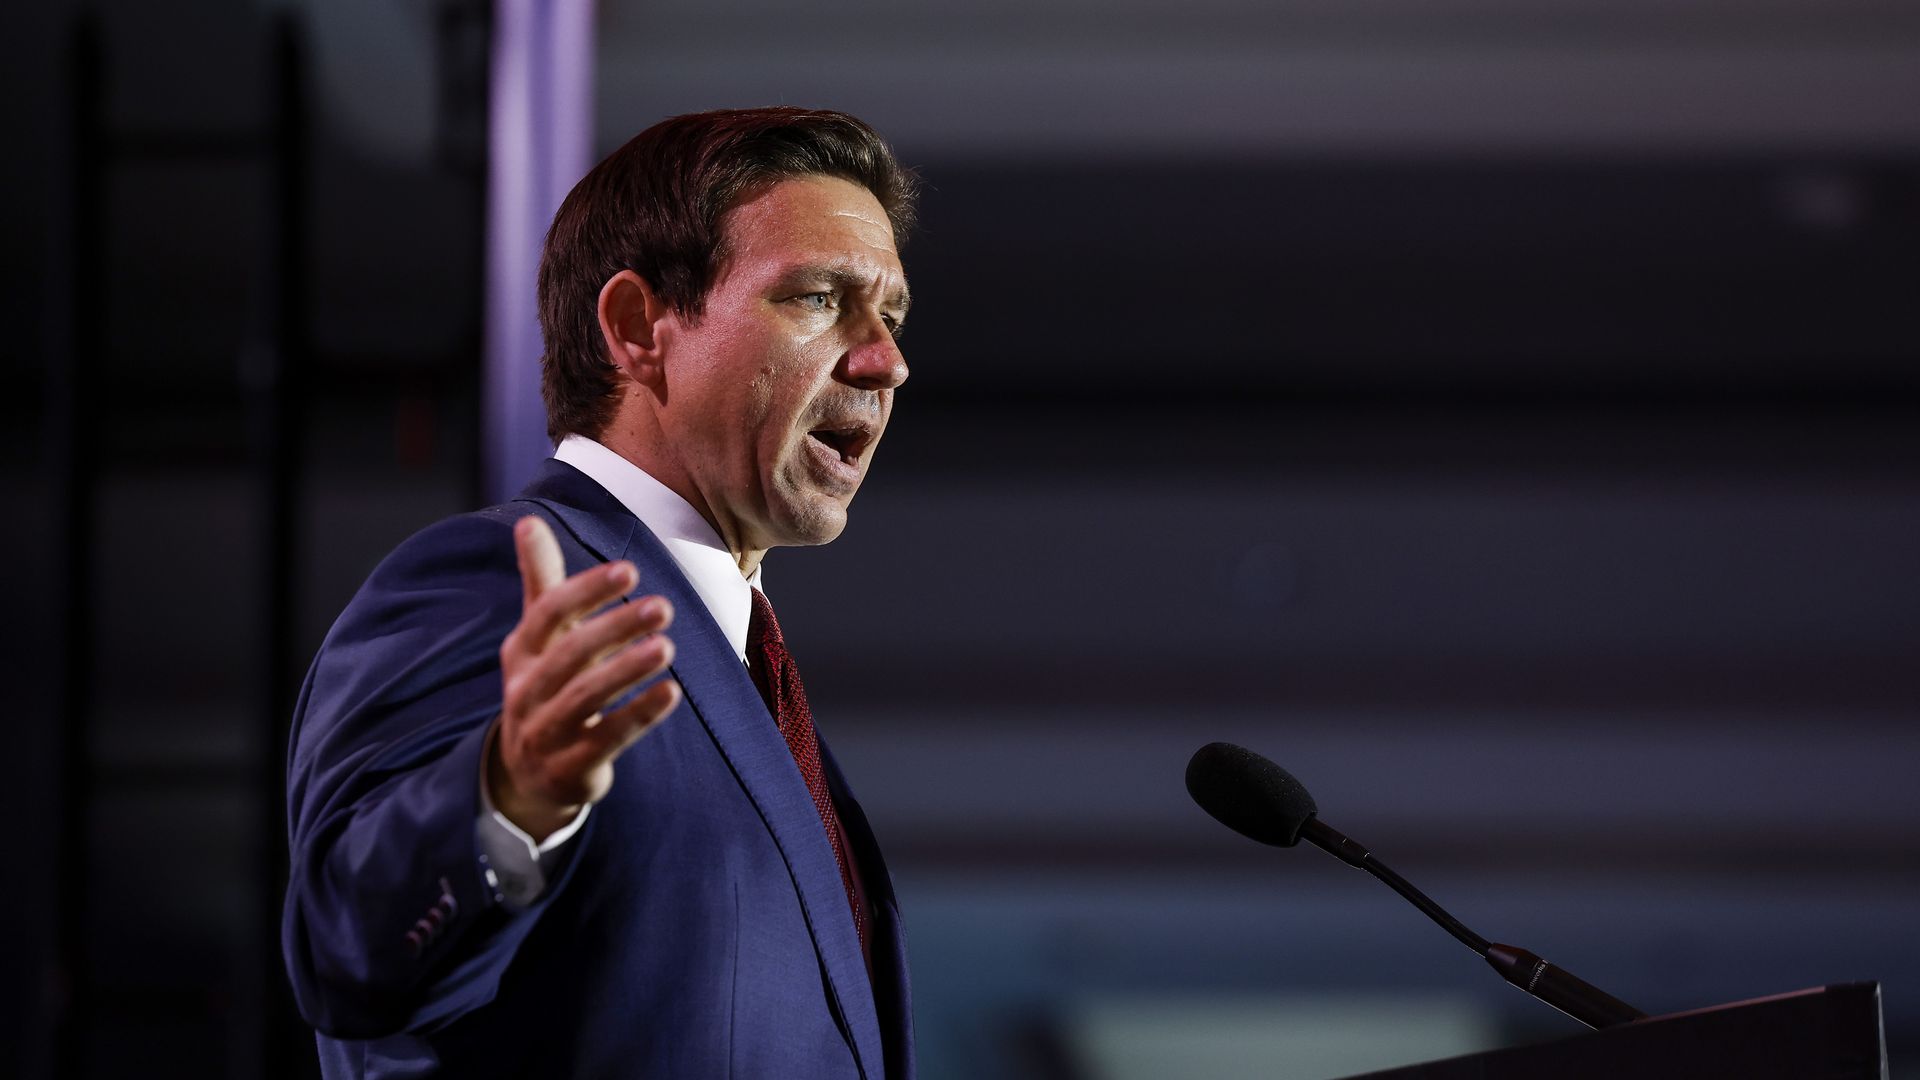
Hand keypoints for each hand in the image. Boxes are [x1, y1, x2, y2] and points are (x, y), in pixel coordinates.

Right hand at [488, 515, 680, 840]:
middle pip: (569, 655)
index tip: (630, 570)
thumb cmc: (546, 687)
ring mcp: (545, 732)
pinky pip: (606, 740)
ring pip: (584, 698)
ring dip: (626, 670)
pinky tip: (671, 693)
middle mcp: (526, 691)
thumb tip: (527, 520)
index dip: (587, 591)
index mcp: (521, 652)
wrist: (528, 775)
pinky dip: (638, 716)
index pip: (548, 613)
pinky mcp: (570, 768)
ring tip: (668, 647)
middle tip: (663, 605)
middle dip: (614, 627)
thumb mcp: (538, 638)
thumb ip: (540, 581)